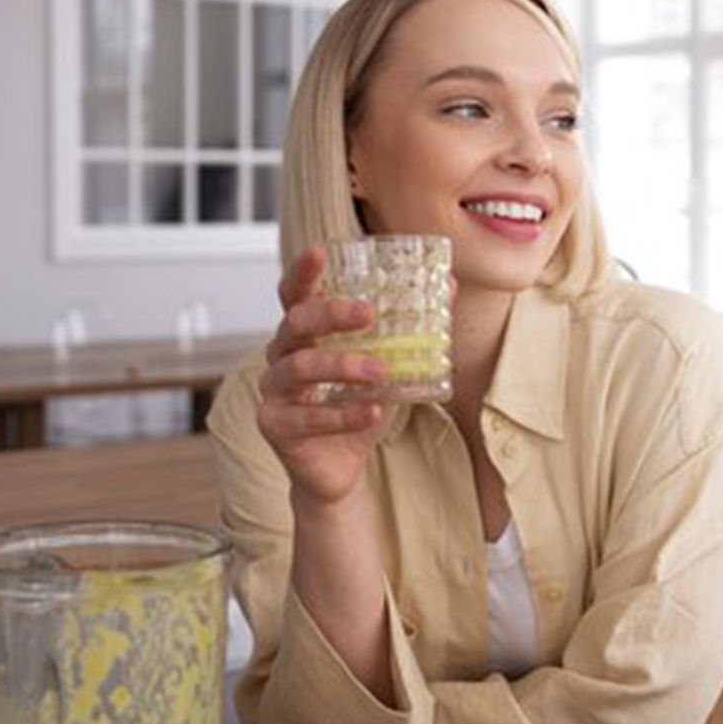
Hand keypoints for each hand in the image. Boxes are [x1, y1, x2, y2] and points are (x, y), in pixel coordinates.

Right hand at [256, 246, 390, 506]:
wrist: (340, 470)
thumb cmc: (357, 408)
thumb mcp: (389, 367)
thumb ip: (409, 331)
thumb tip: (449, 285)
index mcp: (303, 336)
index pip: (294, 295)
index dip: (303, 272)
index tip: (321, 253)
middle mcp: (281, 357)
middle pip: (294, 323)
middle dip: (329, 314)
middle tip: (367, 313)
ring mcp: (273, 393)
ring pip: (298, 369)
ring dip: (341, 365)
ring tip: (379, 370)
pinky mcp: (274, 427)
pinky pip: (307, 417)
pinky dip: (342, 415)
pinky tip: (371, 412)